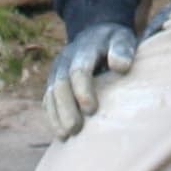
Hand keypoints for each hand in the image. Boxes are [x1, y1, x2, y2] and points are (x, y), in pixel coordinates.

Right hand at [44, 21, 137, 138]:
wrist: (95, 35)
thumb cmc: (114, 43)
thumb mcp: (122, 39)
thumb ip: (122, 50)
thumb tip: (121, 67)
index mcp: (84, 49)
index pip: (79, 70)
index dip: (83, 90)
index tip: (92, 110)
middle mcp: (65, 60)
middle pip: (60, 84)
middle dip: (66, 108)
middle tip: (75, 129)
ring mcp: (57, 71)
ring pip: (50, 94)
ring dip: (56, 116)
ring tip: (66, 135)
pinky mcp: (53, 83)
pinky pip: (47, 101)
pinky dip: (52, 117)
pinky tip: (61, 133)